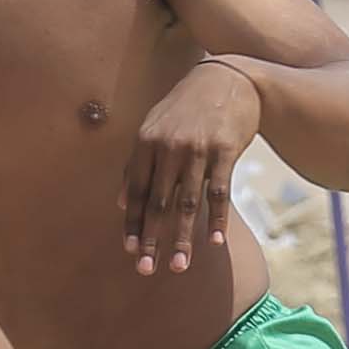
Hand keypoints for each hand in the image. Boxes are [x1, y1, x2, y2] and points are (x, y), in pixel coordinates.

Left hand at [123, 57, 263, 278]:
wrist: (229, 78)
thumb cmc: (187, 107)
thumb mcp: (154, 126)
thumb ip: (136, 163)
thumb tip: (119, 202)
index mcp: (146, 142)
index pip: (135, 191)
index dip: (131, 222)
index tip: (129, 250)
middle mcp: (169, 147)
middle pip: (158, 202)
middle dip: (151, 239)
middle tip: (146, 269)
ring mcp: (198, 149)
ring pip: (187, 203)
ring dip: (183, 238)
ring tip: (180, 266)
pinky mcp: (225, 151)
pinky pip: (219, 192)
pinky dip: (217, 219)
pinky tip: (215, 242)